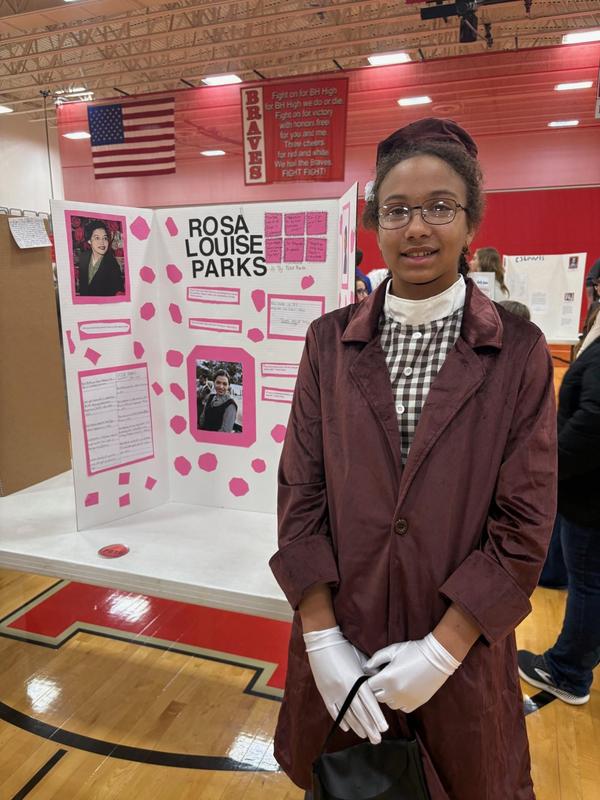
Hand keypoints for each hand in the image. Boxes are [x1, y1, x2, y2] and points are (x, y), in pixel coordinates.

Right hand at [304, 626, 388, 743]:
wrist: (322, 641)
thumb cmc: (344, 647)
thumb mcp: (360, 658)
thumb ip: (368, 673)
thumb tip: (378, 683)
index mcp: (356, 679)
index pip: (369, 703)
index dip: (377, 716)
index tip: (384, 728)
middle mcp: (346, 688)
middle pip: (359, 712)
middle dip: (370, 727)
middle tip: (377, 740)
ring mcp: (334, 691)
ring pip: (347, 714)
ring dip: (357, 726)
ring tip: (365, 736)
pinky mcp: (324, 692)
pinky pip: (333, 710)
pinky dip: (341, 719)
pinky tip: (347, 728)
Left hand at [366, 633, 460, 712]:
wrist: (437, 658)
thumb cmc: (413, 651)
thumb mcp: (392, 650)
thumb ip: (376, 659)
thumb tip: (366, 668)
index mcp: (387, 678)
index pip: (369, 686)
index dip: (370, 679)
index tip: (375, 674)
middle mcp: (394, 692)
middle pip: (377, 696)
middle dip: (378, 688)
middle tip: (385, 678)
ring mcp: (405, 700)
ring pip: (389, 703)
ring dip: (389, 695)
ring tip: (396, 683)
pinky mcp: (415, 704)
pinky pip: (402, 708)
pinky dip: (400, 701)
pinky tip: (404, 690)